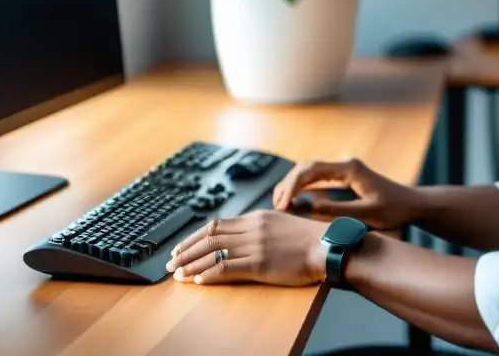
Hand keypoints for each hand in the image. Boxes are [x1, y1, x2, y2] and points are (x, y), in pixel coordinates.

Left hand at [165, 210, 326, 285]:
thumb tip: (241, 235)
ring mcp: (255, 245)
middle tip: (171, 262)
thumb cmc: (308, 239)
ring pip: (213, 252)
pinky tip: (199, 280)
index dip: (195, 237)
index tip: (182, 246)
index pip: (216, 225)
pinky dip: (209, 274)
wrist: (327, 246)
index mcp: (257, 217)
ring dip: (192, 263)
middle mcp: (252, 228)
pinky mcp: (260, 263)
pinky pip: (227, 268)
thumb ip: (260, 227)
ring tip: (178, 274)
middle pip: (209, 237)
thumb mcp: (281, 223)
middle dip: (186, 250)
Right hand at [272, 158, 418, 230]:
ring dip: (292, 185)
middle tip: (276, 206)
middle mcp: (345, 164)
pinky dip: (302, 187)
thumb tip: (306, 206)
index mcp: (349, 169)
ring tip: (279, 204)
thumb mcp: (365, 214)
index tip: (282, 204)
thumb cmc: (393, 210)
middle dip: (288, 184)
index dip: (293, 186)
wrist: (411, 204)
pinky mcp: (344, 177)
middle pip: (306, 167)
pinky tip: (293, 200)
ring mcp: (344, 169)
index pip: (312, 170)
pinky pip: (317, 178)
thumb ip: (336, 210)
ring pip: (309, 171)